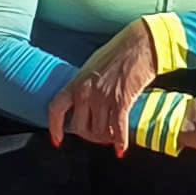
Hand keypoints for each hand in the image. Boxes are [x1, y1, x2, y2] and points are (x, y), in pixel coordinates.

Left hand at [45, 18, 163, 149]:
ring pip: (100, 131)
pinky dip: (120, 142)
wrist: (139, 45)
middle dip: (90, 137)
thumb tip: (81, 102)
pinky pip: (118, 129)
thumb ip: (83, 85)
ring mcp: (103, 98)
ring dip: (106, 139)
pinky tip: (121, 149)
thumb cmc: (118, 53)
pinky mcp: (122, 101)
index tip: (57, 140)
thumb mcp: (91, 67)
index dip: (55, 128)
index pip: (57, 110)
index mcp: (76, 83)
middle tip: (98, 137)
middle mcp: (86, 92)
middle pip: (80, 128)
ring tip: (112, 139)